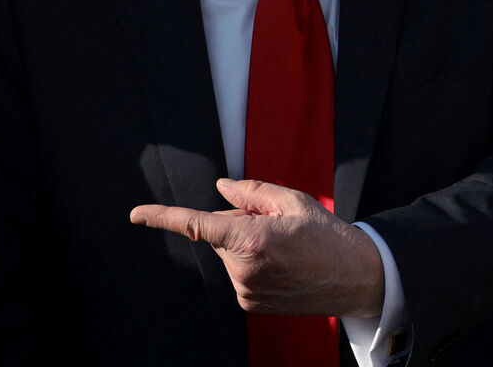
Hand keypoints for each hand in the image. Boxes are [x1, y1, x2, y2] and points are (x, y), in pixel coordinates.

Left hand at [130, 179, 384, 317]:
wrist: (357, 278)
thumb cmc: (327, 234)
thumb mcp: (292, 201)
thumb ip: (250, 192)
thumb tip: (219, 188)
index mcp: (251, 239)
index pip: (197, 225)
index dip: (162, 217)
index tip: (135, 215)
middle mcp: (243, 268)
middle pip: (219, 232)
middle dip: (236, 221)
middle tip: (274, 224)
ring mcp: (246, 290)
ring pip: (228, 253)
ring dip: (245, 243)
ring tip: (284, 246)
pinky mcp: (250, 303)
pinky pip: (237, 272)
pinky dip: (251, 262)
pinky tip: (281, 263)